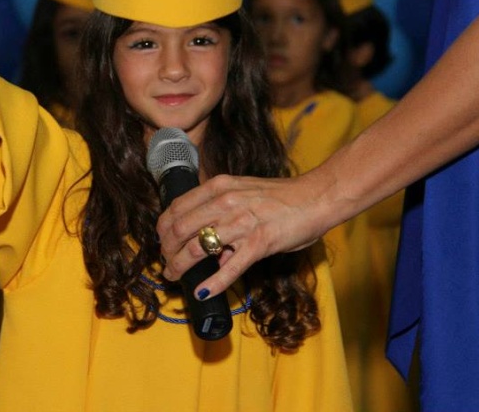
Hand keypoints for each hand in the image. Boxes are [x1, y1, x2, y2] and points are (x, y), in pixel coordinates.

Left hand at [156, 174, 325, 298]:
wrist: (316, 196)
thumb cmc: (281, 196)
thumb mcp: (243, 193)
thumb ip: (222, 212)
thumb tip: (210, 245)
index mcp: (219, 187)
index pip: (176, 208)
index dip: (163, 229)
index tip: (163, 243)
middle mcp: (225, 202)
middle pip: (179, 229)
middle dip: (167, 251)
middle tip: (166, 265)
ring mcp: (241, 223)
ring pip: (196, 248)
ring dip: (180, 266)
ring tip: (175, 277)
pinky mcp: (259, 243)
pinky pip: (229, 267)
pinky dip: (212, 282)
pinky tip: (202, 291)